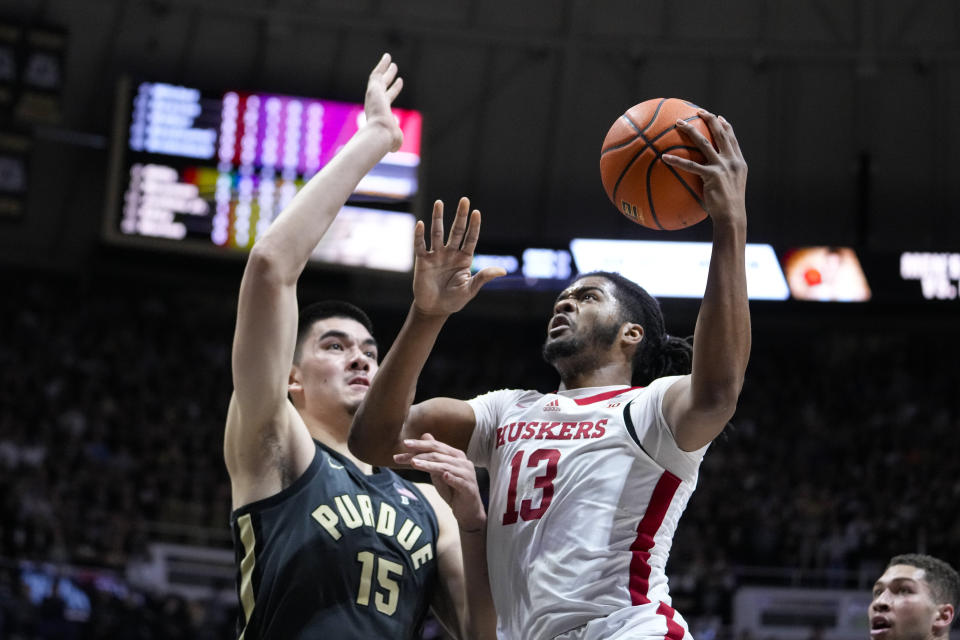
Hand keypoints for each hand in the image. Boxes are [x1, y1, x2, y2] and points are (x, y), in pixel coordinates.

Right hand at [364, 53, 403, 151]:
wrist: (379, 133)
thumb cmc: (387, 140)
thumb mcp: (394, 141)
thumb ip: (395, 142)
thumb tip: (395, 147)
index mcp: (381, 113)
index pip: (388, 98)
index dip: (394, 90)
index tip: (399, 82)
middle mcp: (376, 103)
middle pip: (383, 86)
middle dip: (389, 77)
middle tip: (394, 68)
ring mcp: (374, 95)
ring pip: (380, 78)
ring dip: (385, 69)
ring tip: (390, 60)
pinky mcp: (373, 89)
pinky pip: (378, 73)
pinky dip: (382, 65)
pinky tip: (387, 57)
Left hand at [393, 434, 485, 531]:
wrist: (467, 510)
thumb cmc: (452, 489)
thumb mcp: (439, 471)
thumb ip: (432, 456)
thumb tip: (424, 435)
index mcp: (456, 455)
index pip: (436, 446)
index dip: (420, 444)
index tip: (404, 444)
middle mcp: (463, 461)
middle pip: (438, 454)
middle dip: (420, 454)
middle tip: (404, 456)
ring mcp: (467, 474)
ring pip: (445, 467)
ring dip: (429, 465)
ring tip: (414, 464)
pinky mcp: (469, 488)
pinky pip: (459, 481)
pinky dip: (451, 478)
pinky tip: (444, 476)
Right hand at [411, 197, 505, 316]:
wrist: (435, 309)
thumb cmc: (454, 300)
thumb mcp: (470, 289)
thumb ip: (483, 278)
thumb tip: (503, 271)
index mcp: (464, 258)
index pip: (471, 238)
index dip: (474, 226)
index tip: (476, 212)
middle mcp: (451, 253)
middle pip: (456, 231)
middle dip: (460, 216)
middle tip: (464, 200)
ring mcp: (436, 255)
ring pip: (438, 233)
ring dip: (438, 218)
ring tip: (439, 202)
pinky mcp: (423, 261)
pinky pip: (420, 245)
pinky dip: (420, 235)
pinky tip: (421, 224)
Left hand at [662, 110, 746, 227]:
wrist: (732, 217)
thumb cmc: (727, 208)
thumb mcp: (729, 189)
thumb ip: (721, 178)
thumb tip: (706, 178)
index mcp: (738, 162)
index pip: (732, 139)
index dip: (725, 126)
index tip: (719, 117)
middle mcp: (732, 161)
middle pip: (720, 133)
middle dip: (709, 119)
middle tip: (698, 111)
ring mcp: (723, 167)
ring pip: (705, 142)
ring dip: (691, 130)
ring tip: (678, 123)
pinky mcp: (712, 176)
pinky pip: (690, 165)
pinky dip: (677, 160)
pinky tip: (664, 157)